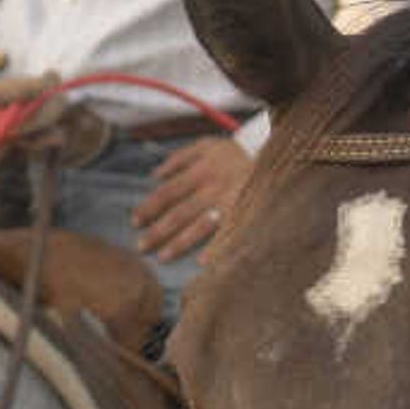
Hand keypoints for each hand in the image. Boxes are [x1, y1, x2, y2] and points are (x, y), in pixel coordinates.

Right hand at [0, 46, 53, 144]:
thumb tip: (4, 58)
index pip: (9, 97)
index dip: (35, 87)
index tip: (52, 74)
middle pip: (24, 121)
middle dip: (48, 105)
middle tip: (59, 85)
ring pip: (27, 136)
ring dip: (50, 120)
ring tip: (61, 99)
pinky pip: (24, 145)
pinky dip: (43, 138)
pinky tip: (59, 130)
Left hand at [131, 135, 251, 261]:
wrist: (275, 156)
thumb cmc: (234, 154)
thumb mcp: (206, 145)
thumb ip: (179, 158)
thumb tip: (154, 175)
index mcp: (201, 170)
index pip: (168, 191)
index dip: (150, 207)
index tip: (134, 222)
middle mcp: (213, 187)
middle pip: (180, 212)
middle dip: (159, 230)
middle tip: (141, 247)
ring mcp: (230, 202)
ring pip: (200, 225)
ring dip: (180, 242)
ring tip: (162, 257)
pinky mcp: (245, 214)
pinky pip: (228, 233)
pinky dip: (216, 248)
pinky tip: (202, 263)